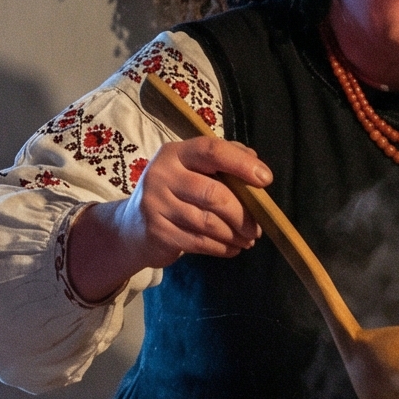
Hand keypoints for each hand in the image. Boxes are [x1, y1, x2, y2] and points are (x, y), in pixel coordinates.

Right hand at [64, 135, 268, 301]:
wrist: (132, 227)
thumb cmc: (174, 193)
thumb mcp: (192, 170)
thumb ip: (223, 160)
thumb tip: (255, 161)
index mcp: (175, 153)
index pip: (211, 150)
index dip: (241, 164)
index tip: (266, 180)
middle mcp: (161, 174)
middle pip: (214, 194)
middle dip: (243, 214)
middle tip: (258, 227)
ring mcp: (156, 204)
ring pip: (209, 223)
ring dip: (235, 234)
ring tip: (248, 239)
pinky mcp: (158, 232)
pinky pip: (200, 243)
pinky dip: (222, 248)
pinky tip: (233, 248)